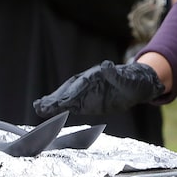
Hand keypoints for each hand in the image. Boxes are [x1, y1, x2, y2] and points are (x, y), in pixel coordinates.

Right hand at [32, 60, 164, 117]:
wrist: (138, 85)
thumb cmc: (133, 81)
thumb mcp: (128, 78)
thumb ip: (116, 75)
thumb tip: (106, 65)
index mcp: (96, 76)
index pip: (79, 86)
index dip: (68, 94)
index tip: (58, 102)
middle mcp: (88, 83)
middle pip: (69, 91)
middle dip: (55, 99)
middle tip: (39, 107)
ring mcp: (86, 92)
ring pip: (66, 97)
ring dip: (53, 103)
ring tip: (38, 108)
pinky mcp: (86, 101)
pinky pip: (71, 104)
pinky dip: (59, 107)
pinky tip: (46, 110)